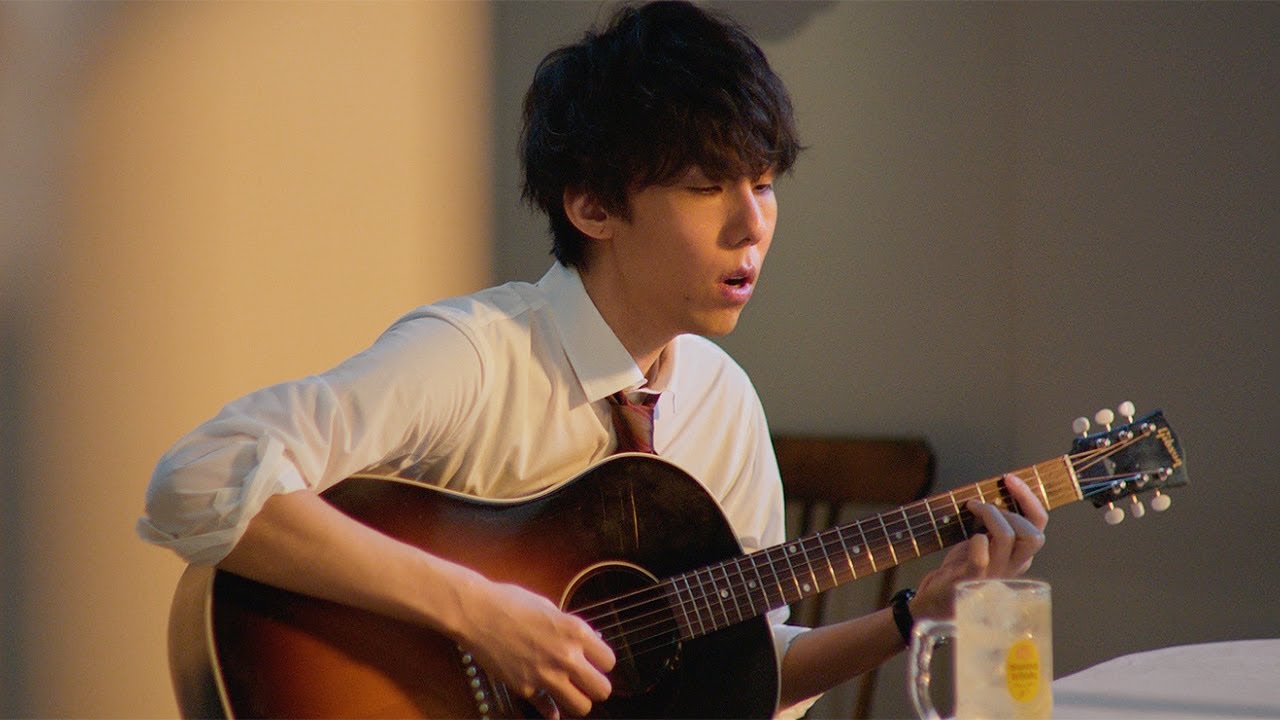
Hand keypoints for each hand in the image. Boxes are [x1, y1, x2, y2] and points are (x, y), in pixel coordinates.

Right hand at [455, 579, 615, 717]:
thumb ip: (570, 630)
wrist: (476, 612)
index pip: (609, 661)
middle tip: (584, 679)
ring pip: (581, 707)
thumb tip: (588, 644)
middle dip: (595, 686)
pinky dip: (549, 708)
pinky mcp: (524, 688)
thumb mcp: (550, 608)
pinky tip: (548, 703)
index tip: (592, 660)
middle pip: (602, 690)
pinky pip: (547, 709)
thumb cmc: (511, 602)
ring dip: (577, 699)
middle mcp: (565, 656)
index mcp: (575, 632)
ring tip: (568, 690)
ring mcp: (545, 675)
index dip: (601, 662)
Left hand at [912, 474, 1047, 618]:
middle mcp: (1013, 567)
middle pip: (1034, 534)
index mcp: (1018, 556)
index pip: (1039, 525)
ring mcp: (994, 575)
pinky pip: (982, 554)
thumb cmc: (958, 569)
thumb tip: (994, 494)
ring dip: (990, 514)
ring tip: (972, 509)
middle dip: (1011, 507)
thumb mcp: (982, 543)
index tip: (1010, 479)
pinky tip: (967, 536)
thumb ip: (993, 526)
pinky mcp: (972, 579)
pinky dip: (975, 538)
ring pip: (1009, 537)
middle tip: (983, 502)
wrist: (934, 602)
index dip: (1029, 498)